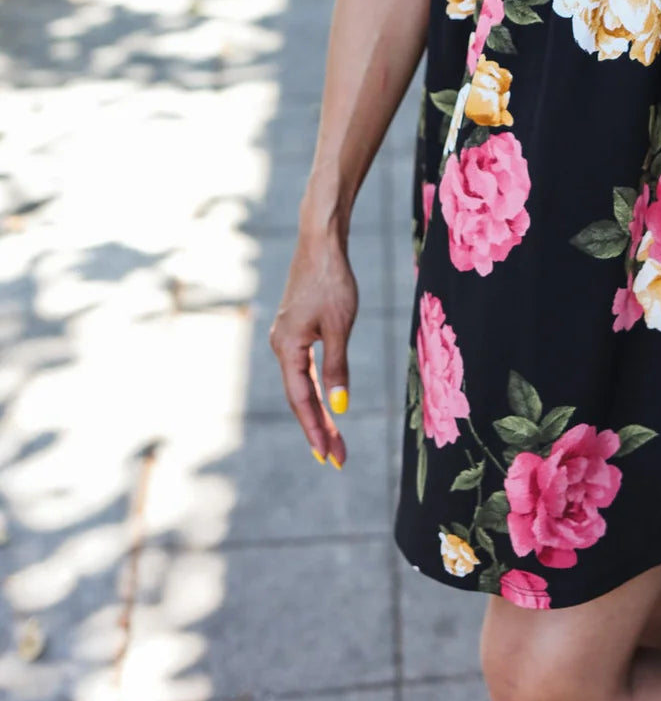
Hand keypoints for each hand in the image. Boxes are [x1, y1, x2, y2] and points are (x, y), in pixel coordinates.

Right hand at [268, 230, 358, 466]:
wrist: (321, 242)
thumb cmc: (332, 281)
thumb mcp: (340, 326)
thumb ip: (338, 367)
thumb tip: (339, 407)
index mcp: (287, 347)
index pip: (302, 400)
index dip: (315, 429)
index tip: (328, 456)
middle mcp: (281, 345)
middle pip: (299, 397)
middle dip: (318, 428)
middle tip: (335, 458)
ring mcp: (286, 337)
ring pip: (301, 384)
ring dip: (317, 411)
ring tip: (333, 439)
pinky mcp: (295, 328)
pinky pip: (303, 368)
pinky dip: (315, 389)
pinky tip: (326, 402)